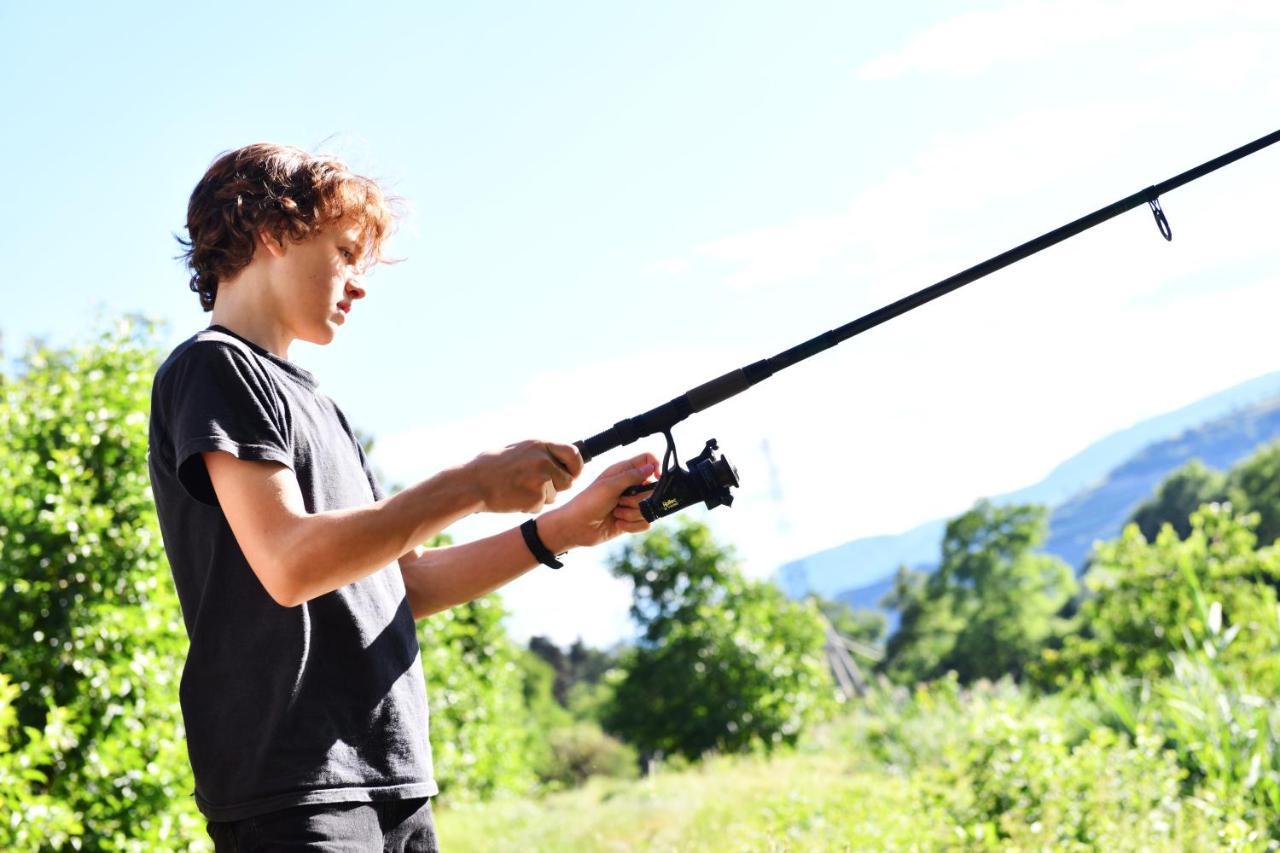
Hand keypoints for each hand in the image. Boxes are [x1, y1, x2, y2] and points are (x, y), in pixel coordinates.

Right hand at [467, 440, 583, 512]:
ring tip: (518, 489)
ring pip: (554, 496)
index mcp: (540, 445)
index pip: (574, 454)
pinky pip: (541, 506)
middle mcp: (543, 460)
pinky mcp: (535, 498)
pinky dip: (529, 506)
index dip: (576, 467)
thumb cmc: (491, 467)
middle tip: (537, 487)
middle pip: (568, 480)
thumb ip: (540, 453)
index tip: (572, 474)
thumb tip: (563, 459)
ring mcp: (540, 479)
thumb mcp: (518, 450)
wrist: (472, 484)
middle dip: (557, 487)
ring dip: (541, 497)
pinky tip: (513, 498)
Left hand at [539, 452, 660, 550]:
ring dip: (633, 514)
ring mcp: (631, 503)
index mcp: (623, 472)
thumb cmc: (587, 503)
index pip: (648, 461)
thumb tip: (652, 468)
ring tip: (616, 513)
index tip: (656, 478)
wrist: (576, 528)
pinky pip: (646, 523)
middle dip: (638, 499)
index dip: (656, 467)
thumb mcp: (609, 486)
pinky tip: (619, 523)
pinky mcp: (631, 519)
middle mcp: (630, 486)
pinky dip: (633, 525)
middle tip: (621, 501)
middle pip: (653, 488)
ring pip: (650, 507)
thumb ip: (631, 476)